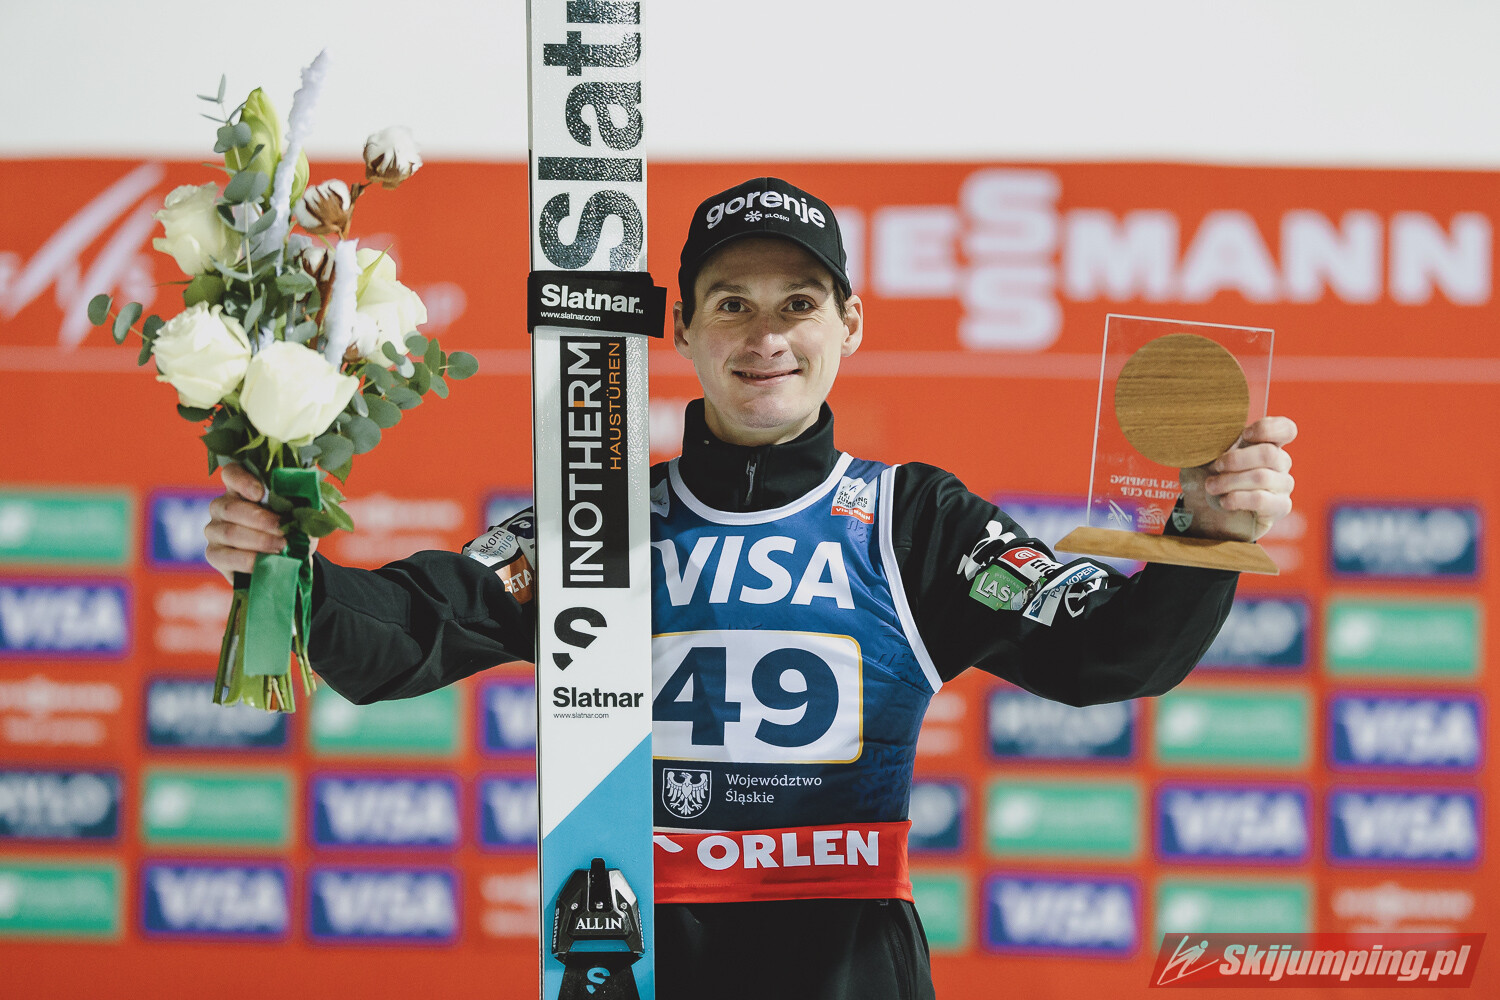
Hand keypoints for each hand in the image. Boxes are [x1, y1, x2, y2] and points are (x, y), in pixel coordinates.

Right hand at [204, 463, 315, 581]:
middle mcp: (222, 506)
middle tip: (282, 528)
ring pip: (230, 532)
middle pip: (230, 507)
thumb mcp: (300, 516)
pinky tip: (262, 561)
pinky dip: (246, 560)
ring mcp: (214, 530)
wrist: (285, 562)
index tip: (261, 493)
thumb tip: (315, 504)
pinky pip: (225, 556)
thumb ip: (303, 505)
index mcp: (241, 488)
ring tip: (280, 546)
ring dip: (258, 540)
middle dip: (259, 519)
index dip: (243, 481)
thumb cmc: (290, 530)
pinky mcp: (214, 554)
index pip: (231, 474)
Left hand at [1179, 416, 1296, 541]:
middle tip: (1215, 467)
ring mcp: (1282, 485)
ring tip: (1211, 487)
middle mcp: (1279, 463)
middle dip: (1236, 460)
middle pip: (1269, 454)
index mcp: (1266, 443)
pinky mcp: (1279, 508)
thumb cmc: (1207, 478)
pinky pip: (1262, 500)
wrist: (1203, 513)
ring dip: (1230, 481)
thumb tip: (1211, 432)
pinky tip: (1225, 501)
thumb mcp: (1204, 456)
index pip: (1286, 429)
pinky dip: (1238, 499)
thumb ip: (1214, 442)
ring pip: (1262, 477)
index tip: (1244, 435)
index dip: (1268, 429)